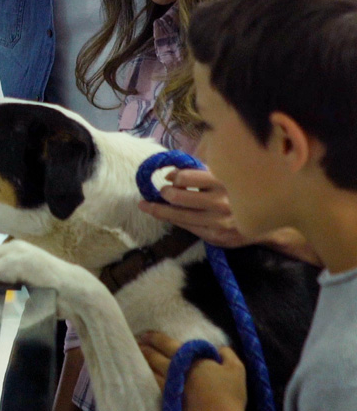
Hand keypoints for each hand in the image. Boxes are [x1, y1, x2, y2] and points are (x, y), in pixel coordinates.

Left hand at [137, 167, 251, 246]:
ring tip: (147, 205)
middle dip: (164, 193)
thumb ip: (199, 173)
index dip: (173, 176)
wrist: (263, 224)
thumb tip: (170, 173)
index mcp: (222, 181)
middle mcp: (220, 202)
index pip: (185, 177)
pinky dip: (172, 220)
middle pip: (177, 197)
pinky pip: (186, 227)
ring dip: (158, 209)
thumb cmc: (237, 194)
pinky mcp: (215, 237)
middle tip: (161, 192)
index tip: (168, 177)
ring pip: (177, 215)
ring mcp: (218, 222)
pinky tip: (164, 215)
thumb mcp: (223, 177)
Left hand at [138, 331, 248, 410]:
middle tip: (136, 343)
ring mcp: (169, 387)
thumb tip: (219, 349)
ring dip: (142, 363)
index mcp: (188, 358)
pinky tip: (146, 378)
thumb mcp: (236, 369)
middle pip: (153, 356)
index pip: (165, 343)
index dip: (154, 337)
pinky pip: (154, 387)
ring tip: (137, 357)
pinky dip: (148, 379)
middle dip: (143, 348)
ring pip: (151, 371)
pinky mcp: (169, 402)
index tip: (145, 334)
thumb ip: (227, 354)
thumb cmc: (230, 395)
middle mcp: (174, 370)